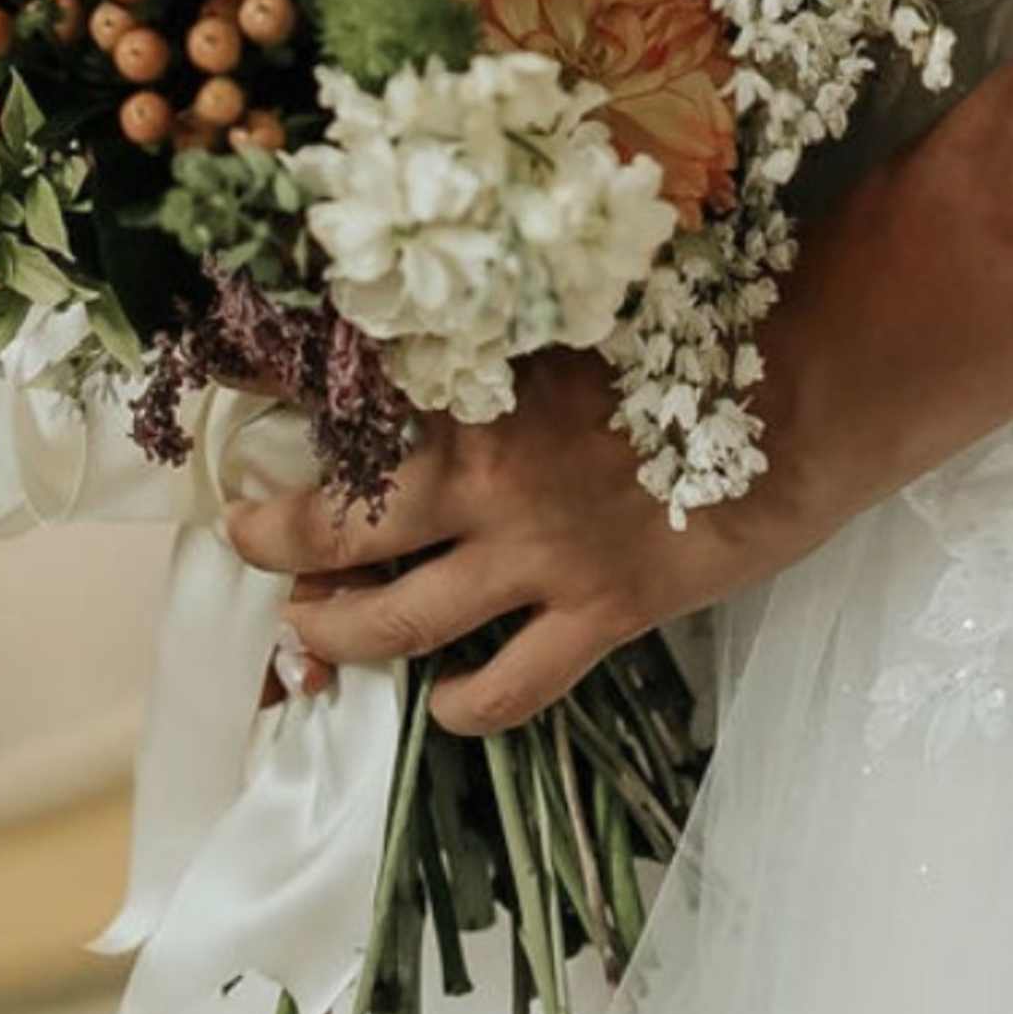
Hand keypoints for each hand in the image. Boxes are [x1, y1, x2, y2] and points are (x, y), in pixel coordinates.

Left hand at [226, 350, 830, 735]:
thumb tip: (442, 304)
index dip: (257, 380)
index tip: (207, 378)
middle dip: (277, 538)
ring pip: (403, 619)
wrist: (805, 389)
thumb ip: (501, 317)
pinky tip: (447, 710)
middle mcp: (485, 474)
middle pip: (342, 525)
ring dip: (342, 633)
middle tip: (247, 539)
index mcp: (473, 385)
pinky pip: (514, 685)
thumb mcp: (578, 303)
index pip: (338, 384)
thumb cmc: (694, 327)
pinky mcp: (601, 612)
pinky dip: (470, 707)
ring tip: (308, 632)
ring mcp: (538, 553)